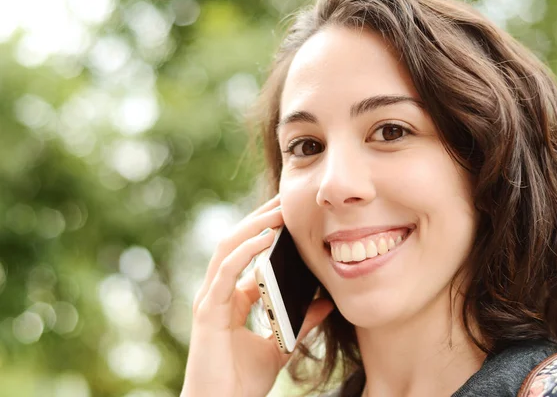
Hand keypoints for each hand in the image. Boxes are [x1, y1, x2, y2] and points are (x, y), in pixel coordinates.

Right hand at [180, 194, 333, 396]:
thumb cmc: (242, 380)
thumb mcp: (280, 344)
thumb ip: (301, 322)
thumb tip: (326, 302)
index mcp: (232, 297)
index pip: (247, 253)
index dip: (266, 231)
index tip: (290, 214)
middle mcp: (218, 292)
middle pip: (237, 242)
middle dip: (260, 218)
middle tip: (286, 199)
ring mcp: (210, 299)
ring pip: (227, 248)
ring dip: (252, 226)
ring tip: (277, 210)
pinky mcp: (208, 311)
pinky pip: (226, 272)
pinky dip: (244, 251)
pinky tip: (264, 237)